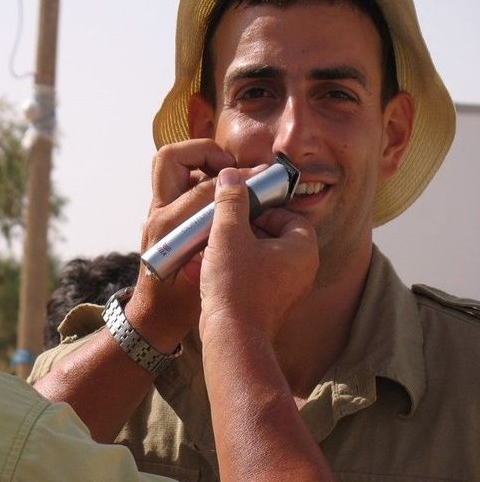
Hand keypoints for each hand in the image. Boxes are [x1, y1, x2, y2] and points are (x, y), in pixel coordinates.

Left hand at [124, 139, 234, 351]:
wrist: (153, 317)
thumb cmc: (180, 304)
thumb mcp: (206, 278)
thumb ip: (224, 243)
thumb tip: (253, 209)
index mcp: (169, 228)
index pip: (205, 188)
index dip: (238, 179)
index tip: (262, 177)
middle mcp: (158, 214)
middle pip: (171, 157)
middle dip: (204, 151)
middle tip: (231, 167)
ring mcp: (156, 212)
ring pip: (170, 164)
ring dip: (200, 160)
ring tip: (228, 175)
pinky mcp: (161, 215)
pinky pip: (177, 181)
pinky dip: (199, 177)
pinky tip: (222, 195)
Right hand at [199, 167, 318, 341]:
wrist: (232, 338)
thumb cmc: (236, 287)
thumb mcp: (229, 234)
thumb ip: (231, 201)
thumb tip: (231, 176)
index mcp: (302, 249)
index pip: (288, 214)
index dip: (262, 208)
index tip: (239, 208)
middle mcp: (302, 270)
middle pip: (274, 234)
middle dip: (246, 227)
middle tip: (222, 224)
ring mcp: (287, 290)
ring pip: (262, 255)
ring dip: (237, 247)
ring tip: (213, 245)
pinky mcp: (270, 304)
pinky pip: (256, 275)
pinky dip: (237, 267)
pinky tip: (212, 267)